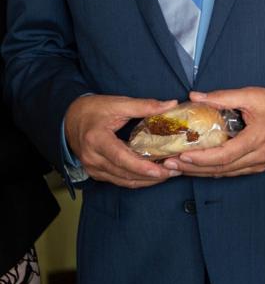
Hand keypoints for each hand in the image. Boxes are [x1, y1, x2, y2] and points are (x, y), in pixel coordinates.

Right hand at [64, 94, 179, 187]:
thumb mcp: (117, 103)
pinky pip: (118, 180)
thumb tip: (171, 104)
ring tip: (169, 173)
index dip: (143, 166)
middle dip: (151, 176)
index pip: (121, 158)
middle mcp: (93, 158)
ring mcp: (93, 167)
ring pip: (123, 180)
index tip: (163, 169)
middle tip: (176, 171)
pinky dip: (136, 179)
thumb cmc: (93, 109)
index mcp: (97, 140)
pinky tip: (152, 175)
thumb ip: (144, 105)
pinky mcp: (95, 171)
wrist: (69, 118)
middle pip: (124, 173)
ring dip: (146, 180)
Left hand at [169, 88, 264, 177]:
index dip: (200, 158)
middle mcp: (258, 157)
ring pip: (224, 173)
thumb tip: (195, 97)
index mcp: (258, 139)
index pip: (224, 155)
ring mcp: (258, 164)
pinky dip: (212, 169)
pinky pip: (231, 171)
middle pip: (220, 168)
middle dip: (192, 167)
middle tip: (169, 163)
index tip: (181, 154)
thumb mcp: (252, 95)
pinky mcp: (258, 166)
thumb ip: (223, 97)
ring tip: (177, 166)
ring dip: (199, 171)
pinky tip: (197, 166)